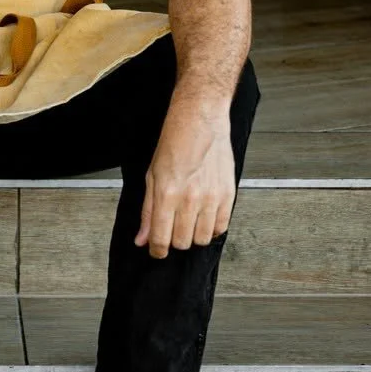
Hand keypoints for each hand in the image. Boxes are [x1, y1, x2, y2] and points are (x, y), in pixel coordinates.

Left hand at [136, 93, 235, 259]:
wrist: (200, 121)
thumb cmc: (173, 144)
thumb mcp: (151, 176)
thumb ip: (148, 211)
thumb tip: (142, 239)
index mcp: (167, 194)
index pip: (161, 239)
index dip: (157, 250)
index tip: (156, 250)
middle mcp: (190, 199)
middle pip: (183, 242)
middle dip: (174, 241)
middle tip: (171, 229)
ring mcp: (212, 198)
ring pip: (203, 239)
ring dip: (193, 236)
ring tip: (187, 221)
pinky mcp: (228, 195)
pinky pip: (221, 227)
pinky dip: (211, 228)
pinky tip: (203, 216)